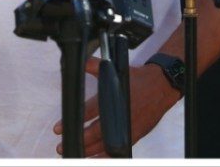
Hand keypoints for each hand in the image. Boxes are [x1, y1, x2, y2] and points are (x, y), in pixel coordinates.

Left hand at [54, 57, 179, 156]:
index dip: (72, 122)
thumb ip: (95, 65)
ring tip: (74, 153)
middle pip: (95, 133)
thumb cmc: (139, 80)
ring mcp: (128, 128)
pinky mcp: (135, 135)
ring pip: (105, 144)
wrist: (161, 86)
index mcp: (113, 99)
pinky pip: (117, 149)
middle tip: (61, 145)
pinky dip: (105, 155)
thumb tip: (80, 60)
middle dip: (77, 140)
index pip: (88, 113)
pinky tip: (95, 158)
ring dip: (88, 151)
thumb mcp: (116, 69)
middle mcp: (120, 115)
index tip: (58, 128)